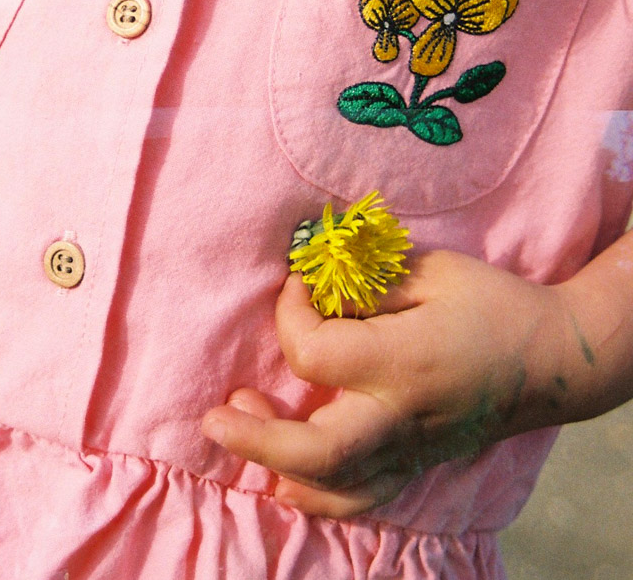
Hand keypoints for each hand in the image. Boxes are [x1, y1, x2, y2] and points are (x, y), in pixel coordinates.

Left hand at [201, 250, 570, 517]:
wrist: (552, 360)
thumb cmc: (490, 303)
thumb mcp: (430, 270)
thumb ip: (368, 282)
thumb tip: (314, 286)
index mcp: (403, 363)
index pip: (315, 355)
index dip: (290, 313)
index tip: (297, 281)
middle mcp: (401, 418)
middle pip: (317, 453)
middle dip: (257, 437)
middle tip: (215, 414)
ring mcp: (410, 450)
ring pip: (334, 489)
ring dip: (277, 465)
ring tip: (238, 425)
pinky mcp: (417, 464)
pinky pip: (360, 497)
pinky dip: (316, 493)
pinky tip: (285, 472)